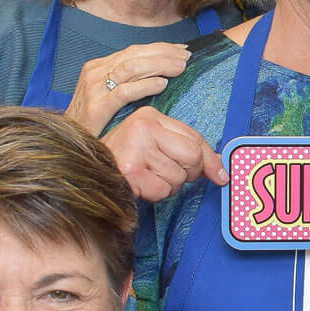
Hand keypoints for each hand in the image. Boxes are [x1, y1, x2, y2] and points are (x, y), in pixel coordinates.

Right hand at [65, 42, 190, 134]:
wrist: (67, 140)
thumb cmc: (94, 121)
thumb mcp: (109, 95)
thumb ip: (128, 82)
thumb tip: (161, 74)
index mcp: (99, 67)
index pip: (134, 51)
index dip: (160, 48)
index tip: (182, 50)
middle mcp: (95, 72)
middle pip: (134, 55)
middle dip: (163, 53)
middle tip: (186, 57)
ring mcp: (94, 88)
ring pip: (130, 68)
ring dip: (158, 65)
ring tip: (180, 68)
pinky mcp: (97, 107)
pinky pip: (124, 92)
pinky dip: (144, 86)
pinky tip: (162, 84)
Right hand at [101, 106, 226, 201]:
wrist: (88, 172)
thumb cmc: (125, 158)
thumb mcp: (156, 144)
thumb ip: (187, 150)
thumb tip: (221, 169)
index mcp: (150, 116)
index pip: (196, 139)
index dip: (210, 161)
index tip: (220, 175)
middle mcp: (143, 127)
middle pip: (192, 158)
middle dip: (188, 173)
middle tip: (168, 173)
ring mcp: (135, 148)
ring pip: (178, 178)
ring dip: (168, 185)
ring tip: (148, 177)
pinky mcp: (129, 170)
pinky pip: (163, 190)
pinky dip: (156, 194)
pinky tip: (141, 185)